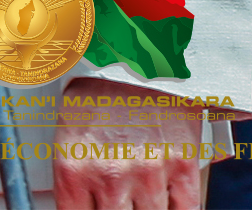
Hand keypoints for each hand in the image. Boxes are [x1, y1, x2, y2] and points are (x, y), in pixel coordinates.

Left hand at [50, 76, 205, 209]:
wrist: (138, 56)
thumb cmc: (99, 91)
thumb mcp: (67, 133)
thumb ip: (75, 177)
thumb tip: (80, 205)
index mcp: (72, 167)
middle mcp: (109, 175)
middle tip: (119, 202)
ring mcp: (148, 172)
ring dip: (147, 209)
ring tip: (142, 198)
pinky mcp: (183, 165)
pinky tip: (168, 203)